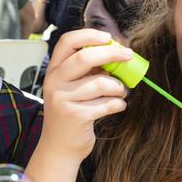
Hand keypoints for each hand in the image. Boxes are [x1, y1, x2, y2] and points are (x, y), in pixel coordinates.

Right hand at [40, 29, 131, 162]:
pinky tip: (116, 106)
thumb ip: (89, 69)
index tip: (109, 38)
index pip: (67, 41)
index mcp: (54, 70)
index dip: (90, 35)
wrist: (59, 146)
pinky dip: (118, 104)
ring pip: (101, 83)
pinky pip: (107, 103)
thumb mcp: (73, 86)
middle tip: (128, 56)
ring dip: (118, 87)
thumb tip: (118, 50)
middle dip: (112, 54)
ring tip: (120, 92)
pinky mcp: (76, 116)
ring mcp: (63, 99)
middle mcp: (54, 82)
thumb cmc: (72, 111)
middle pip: (85, 57)